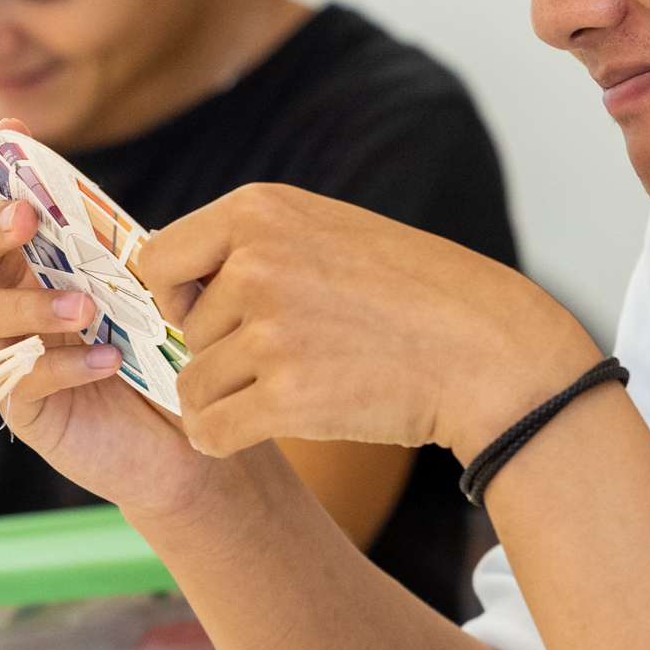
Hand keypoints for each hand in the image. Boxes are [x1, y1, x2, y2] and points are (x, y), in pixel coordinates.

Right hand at [0, 194, 220, 522]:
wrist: (190, 442)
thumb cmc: (169, 361)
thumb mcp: (157, 299)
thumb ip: (132, 259)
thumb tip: (122, 215)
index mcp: (47, 269)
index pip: (13, 213)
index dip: (6, 173)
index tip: (13, 134)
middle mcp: (20, 306)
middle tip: (25, 221)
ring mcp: (14, 356)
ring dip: (29, 304)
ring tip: (87, 309)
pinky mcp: (24, 408)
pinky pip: (18, 378)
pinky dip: (61, 364)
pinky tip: (107, 361)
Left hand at [133, 185, 599, 462]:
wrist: (492, 352)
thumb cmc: (421, 296)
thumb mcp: (334, 232)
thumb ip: (257, 243)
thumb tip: (168, 274)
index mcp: (261, 211)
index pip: (158, 260)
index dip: (181, 295)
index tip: (221, 312)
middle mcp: (256, 263)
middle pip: (184, 330)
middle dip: (224, 351)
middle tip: (298, 353)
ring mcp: (270, 331)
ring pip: (195, 384)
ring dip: (233, 397)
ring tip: (304, 386)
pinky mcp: (287, 397)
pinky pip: (209, 431)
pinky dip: (228, 438)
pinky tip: (275, 425)